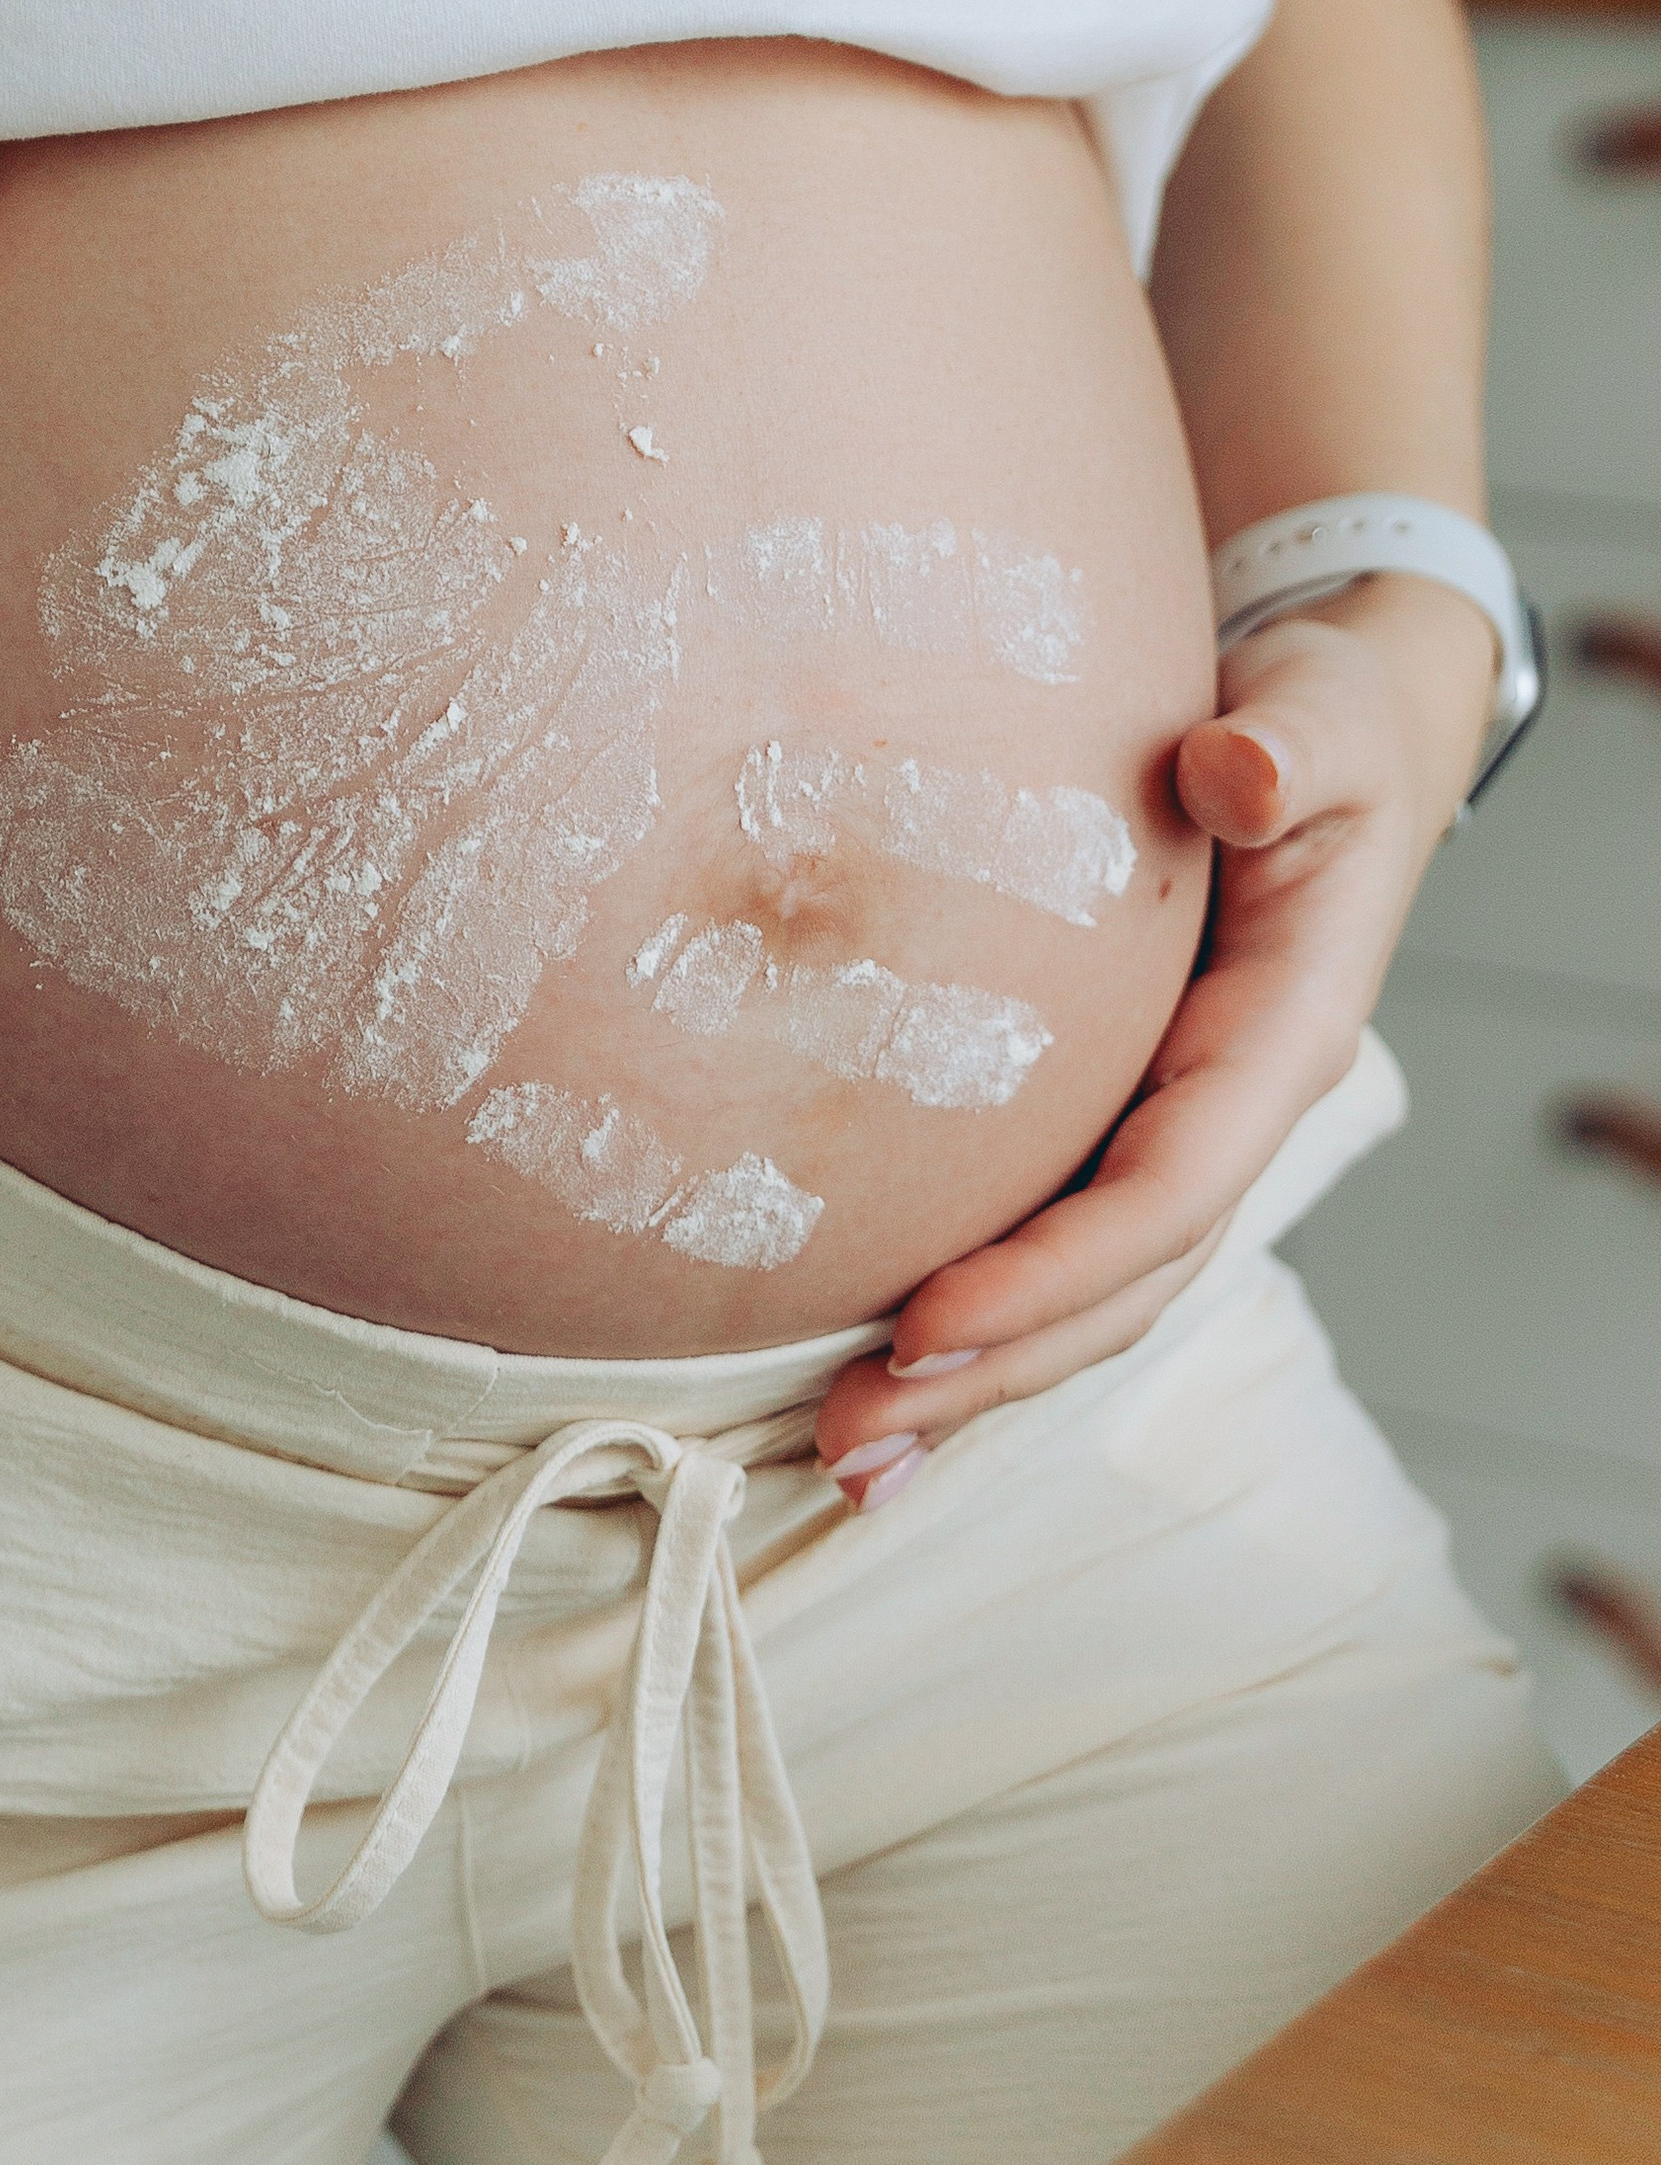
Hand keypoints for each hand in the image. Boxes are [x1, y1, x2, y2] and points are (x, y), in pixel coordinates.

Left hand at [812, 574, 1495, 1504]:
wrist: (1319, 730)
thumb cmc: (1318, 718)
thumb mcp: (1319, 712)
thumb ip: (1290, 748)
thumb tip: (1235, 775)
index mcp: (1286, 1033)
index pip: (1170, 1187)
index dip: (1054, 1267)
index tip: (924, 1320)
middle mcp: (1235, 1108)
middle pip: (1122, 1283)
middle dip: (994, 1371)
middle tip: (851, 1439)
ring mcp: (1179, 1122)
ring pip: (1090, 1289)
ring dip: (976, 1376)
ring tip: (844, 1451)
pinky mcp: (1121, 1112)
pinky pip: (1053, 1233)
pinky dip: (975, 1310)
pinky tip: (873, 1363)